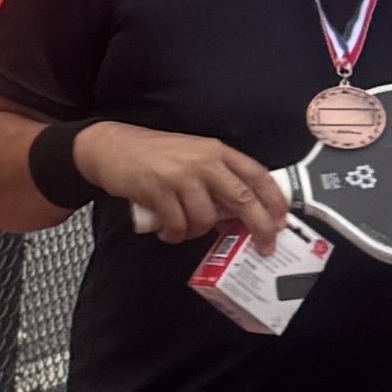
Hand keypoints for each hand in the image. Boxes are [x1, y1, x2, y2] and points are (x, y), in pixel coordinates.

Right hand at [76, 121, 290, 244]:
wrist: (110, 146)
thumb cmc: (152, 155)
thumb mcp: (192, 156)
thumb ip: (215, 179)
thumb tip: (236, 214)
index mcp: (216, 151)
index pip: (256, 175)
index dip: (274, 200)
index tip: (281, 221)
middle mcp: (203, 161)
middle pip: (242, 198)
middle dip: (258, 226)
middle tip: (262, 245)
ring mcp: (181, 175)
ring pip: (206, 218)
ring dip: (197, 233)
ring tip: (184, 231)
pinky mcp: (158, 189)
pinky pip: (177, 224)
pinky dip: (174, 235)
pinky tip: (167, 232)